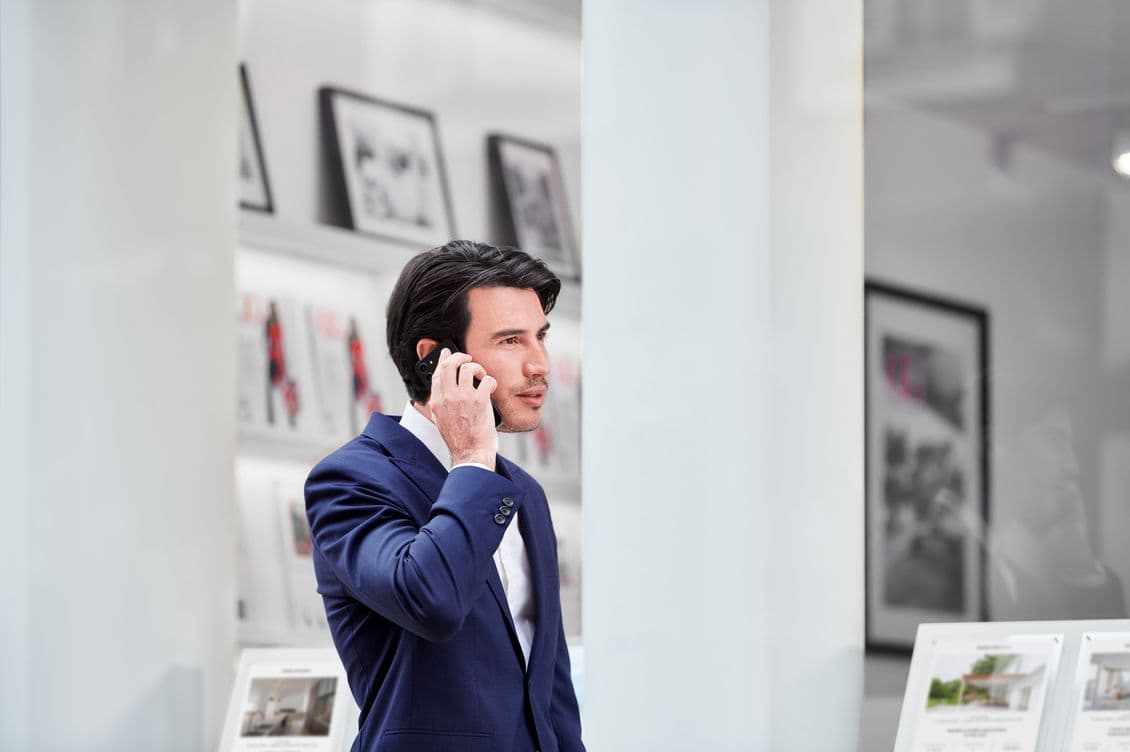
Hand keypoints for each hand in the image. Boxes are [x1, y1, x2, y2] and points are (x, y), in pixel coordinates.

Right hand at [427, 349, 497, 469]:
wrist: (470, 454)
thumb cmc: (458, 441)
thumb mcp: (440, 421)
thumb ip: (437, 406)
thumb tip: (436, 394)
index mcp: (437, 402)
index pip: (437, 373)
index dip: (442, 359)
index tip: (447, 353)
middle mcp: (448, 397)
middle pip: (450, 364)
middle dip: (460, 356)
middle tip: (468, 359)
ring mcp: (464, 398)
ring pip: (468, 368)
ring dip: (477, 368)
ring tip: (481, 376)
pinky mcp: (480, 401)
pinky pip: (487, 380)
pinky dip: (490, 381)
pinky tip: (490, 388)